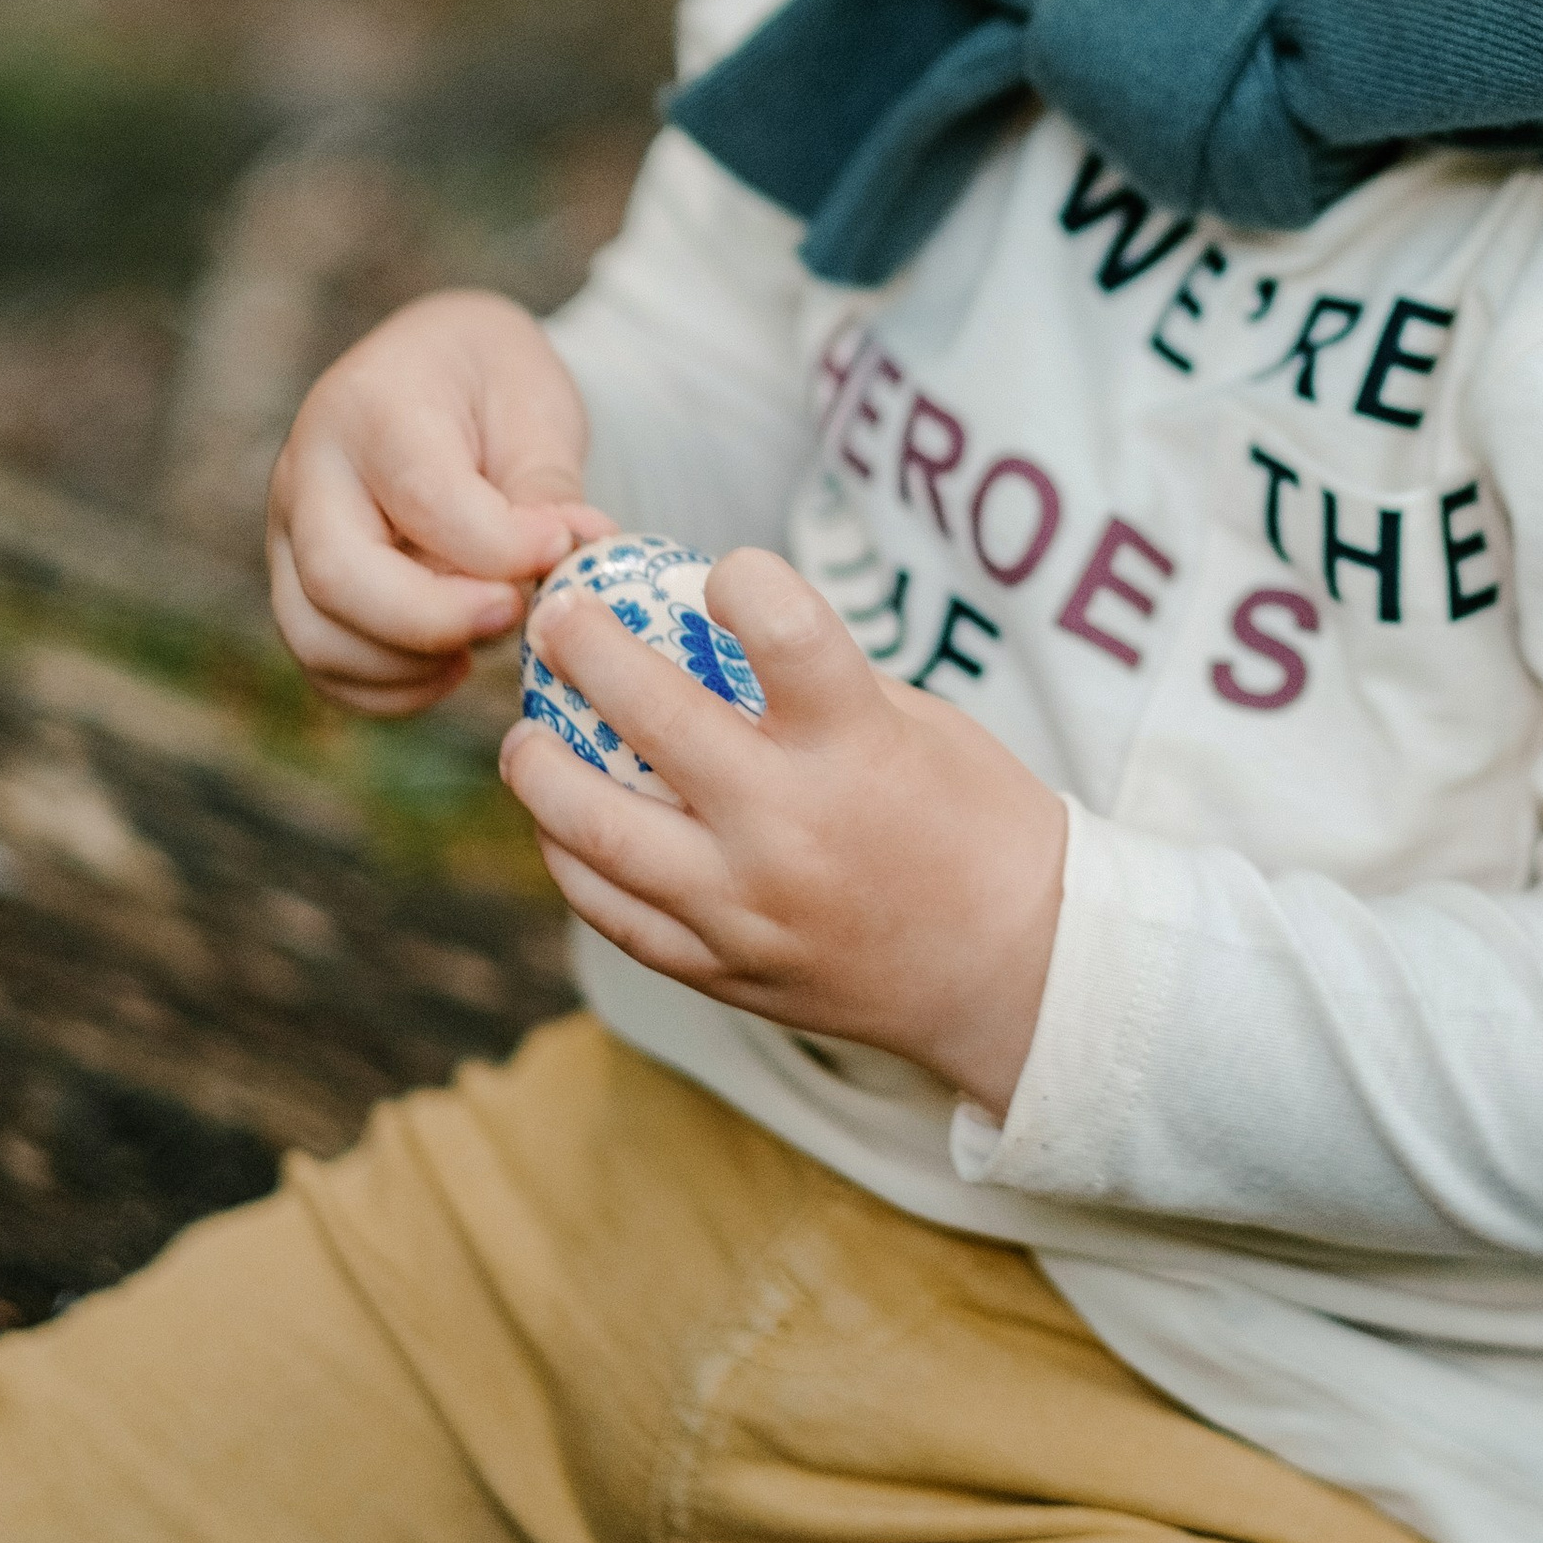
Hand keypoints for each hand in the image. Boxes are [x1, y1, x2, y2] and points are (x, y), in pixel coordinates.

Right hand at [269, 290, 612, 714]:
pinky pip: (325, 665)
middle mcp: (308, 472)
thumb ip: (548, 487)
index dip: (498, 544)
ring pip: (319, 636)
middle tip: (518, 613)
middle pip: (339, 577)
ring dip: (414, 663)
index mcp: (371, 406)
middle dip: (437, 619)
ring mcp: (288, 535)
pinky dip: (391, 688)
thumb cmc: (493, 384)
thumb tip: (570, 558)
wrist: (441, 369)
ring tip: (491, 634)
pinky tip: (455, 662)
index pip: (422, 496)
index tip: (561, 551)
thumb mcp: (535, 407)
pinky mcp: (297, 587)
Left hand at [499, 549, 1068, 1116]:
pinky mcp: (721, 968)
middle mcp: (789, 825)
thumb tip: (703, 628)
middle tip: (557, 617)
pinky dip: (572, 859)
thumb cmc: (975, 825)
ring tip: (528, 735)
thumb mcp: (917, 725)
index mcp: (857, 748)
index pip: (784, 630)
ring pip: (596, 830)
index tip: (719, 572)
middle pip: (652, 716)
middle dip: (585, 649)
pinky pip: (611, 912)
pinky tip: (563, 822)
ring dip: (542, 769)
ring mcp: (744, 907)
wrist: (1014, 970)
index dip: (741, 580)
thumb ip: (812, 683)